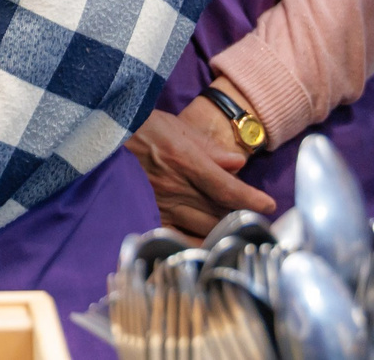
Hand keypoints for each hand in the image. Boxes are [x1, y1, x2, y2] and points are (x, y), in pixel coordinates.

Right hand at [126, 99, 273, 238]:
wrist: (103, 137)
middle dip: (244, 217)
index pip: (227, 188)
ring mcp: (160, 205)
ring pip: (203, 229)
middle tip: (262, 221)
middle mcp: (174, 187)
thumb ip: (209, 147)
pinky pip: (179, 238)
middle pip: (219, 213)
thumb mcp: (177, 127)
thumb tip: (238, 163)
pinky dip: (198, 244)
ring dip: (225, 231)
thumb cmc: (141, 127)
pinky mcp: (149, 216)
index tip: (270, 204)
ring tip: (242, 232)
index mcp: (184, 161)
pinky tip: (210, 246)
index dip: (251, 199)